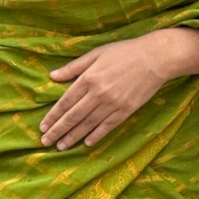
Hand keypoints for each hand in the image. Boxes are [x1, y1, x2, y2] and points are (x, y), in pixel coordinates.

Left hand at [39, 34, 175, 149]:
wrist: (155, 58)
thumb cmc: (124, 52)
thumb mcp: (96, 53)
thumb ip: (74, 67)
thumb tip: (52, 76)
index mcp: (89, 78)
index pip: (65, 102)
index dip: (53, 116)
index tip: (42, 126)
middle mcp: (98, 94)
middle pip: (73, 116)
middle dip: (58, 130)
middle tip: (46, 141)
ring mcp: (112, 104)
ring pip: (88, 125)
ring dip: (73, 137)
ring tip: (61, 146)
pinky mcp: (126, 111)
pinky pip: (107, 127)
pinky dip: (96, 136)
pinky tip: (86, 143)